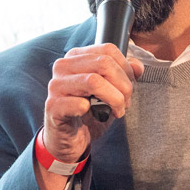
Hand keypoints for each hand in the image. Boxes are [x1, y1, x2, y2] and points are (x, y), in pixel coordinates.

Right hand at [40, 43, 143, 170]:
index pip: (107, 49)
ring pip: (93, 81)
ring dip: (114, 98)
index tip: (130, 85)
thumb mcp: (111, 91)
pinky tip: (95, 115)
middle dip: (123, 85)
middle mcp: (63, 66)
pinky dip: (93, 110)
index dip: (126, 68)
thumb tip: (137, 66)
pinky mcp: (53, 106)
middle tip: (126, 102)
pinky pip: (79, 103)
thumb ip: (124, 75)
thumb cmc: (89, 113)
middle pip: (103, 63)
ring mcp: (56, 86)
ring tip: (117, 110)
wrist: (70, 139)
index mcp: (76, 57)